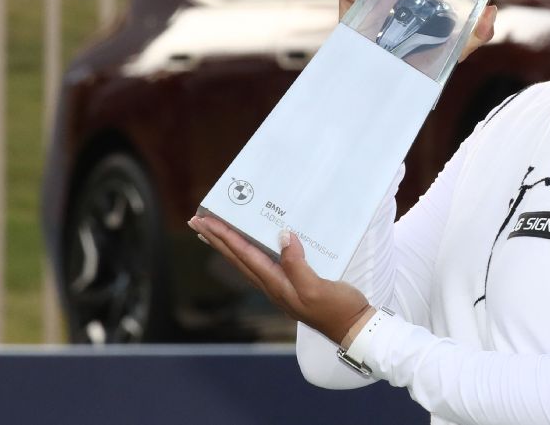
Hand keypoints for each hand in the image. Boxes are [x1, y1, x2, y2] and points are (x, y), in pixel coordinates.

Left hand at [188, 215, 371, 344]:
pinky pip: (263, 263)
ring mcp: (282, 285)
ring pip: (246, 261)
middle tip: (197, 222)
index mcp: (276, 283)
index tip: (205, 221)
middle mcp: (273, 285)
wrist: (353, 327)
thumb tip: (282, 236)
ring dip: (228, 246)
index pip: (244, 255)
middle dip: (217, 240)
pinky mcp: (293, 284)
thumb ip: (297, 264)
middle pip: (237, 258)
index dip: (224, 237)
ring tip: (213, 233)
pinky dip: (249, 251)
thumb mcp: (316, 288)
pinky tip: (251, 247)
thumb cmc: (336, 309)